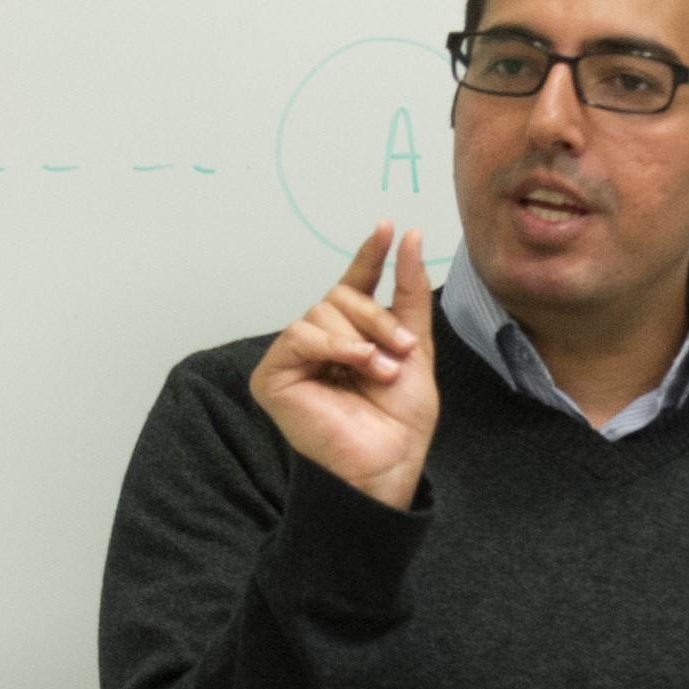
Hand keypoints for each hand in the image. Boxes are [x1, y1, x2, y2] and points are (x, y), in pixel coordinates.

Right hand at [249, 224, 436, 510]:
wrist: (387, 462)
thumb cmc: (399, 422)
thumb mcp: (416, 345)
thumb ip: (408, 292)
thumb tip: (409, 236)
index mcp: (350, 336)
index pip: (353, 285)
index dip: (368, 257)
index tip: (387, 227)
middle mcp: (319, 343)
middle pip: (338, 296)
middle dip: (376, 318)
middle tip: (399, 352)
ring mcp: (294, 358)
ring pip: (321, 311)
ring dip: (360, 339)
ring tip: (380, 371)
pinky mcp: (273, 375)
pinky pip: (300, 334)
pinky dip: (333, 346)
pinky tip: (354, 365)